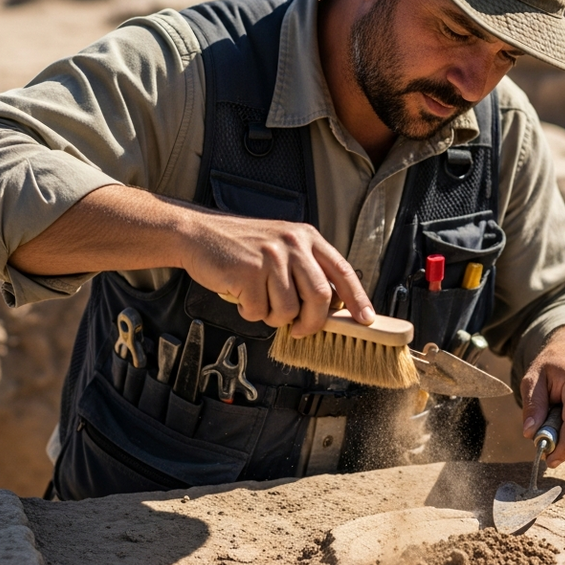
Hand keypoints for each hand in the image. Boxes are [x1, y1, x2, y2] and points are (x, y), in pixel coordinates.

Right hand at [179, 210, 373, 335]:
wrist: (198, 234)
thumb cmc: (240, 246)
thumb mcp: (281, 247)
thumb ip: (306, 270)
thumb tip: (329, 307)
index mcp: (306, 238)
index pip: (342, 270)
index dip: (357, 297)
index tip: (366, 318)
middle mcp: (292, 244)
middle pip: (320, 296)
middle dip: (312, 322)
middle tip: (300, 330)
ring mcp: (271, 257)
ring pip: (289, 309)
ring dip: (274, 317)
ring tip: (260, 301)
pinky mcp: (248, 272)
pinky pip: (259, 311)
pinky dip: (250, 312)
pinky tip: (242, 295)